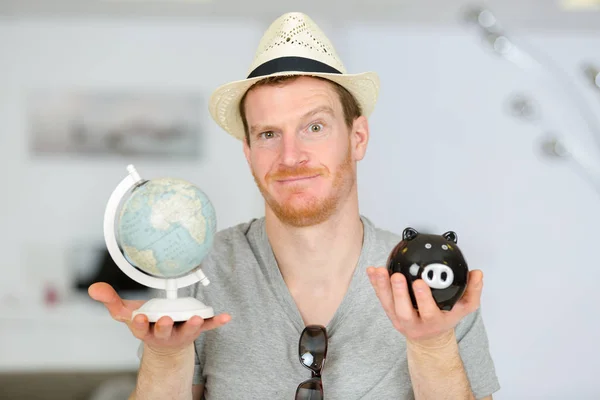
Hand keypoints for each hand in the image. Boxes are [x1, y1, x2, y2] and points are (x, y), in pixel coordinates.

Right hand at [88, 282, 230, 353]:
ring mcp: (181, 333)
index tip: (139, 319)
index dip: (140, 324)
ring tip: (195, 318)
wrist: (166, 345)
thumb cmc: (147, 325)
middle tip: (165, 320)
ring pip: (187, 332)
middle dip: (163, 326)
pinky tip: (226, 317)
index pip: (141, 329)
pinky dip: (216, 322)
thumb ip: (110, 301)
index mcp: (146, 330)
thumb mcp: (126, 314)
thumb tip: (94, 288)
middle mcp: (164, 333)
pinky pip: (208, 326)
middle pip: (163, 331)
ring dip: (191, 325)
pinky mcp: (196, 329)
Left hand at [366, 267, 482, 344]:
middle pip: (403, 310)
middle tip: (396, 275)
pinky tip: (372, 270)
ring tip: (379, 270)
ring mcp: (399, 319)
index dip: (423, 298)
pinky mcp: (389, 313)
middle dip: (398, 293)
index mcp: (433, 322)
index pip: (428, 312)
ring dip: (382, 287)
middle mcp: (414, 323)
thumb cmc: (446, 318)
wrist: (429, 337)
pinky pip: (381, 298)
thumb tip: (477, 273)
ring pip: (388, 304)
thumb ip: (473, 291)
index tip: (419, 282)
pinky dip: (375, 284)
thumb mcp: (463, 308)